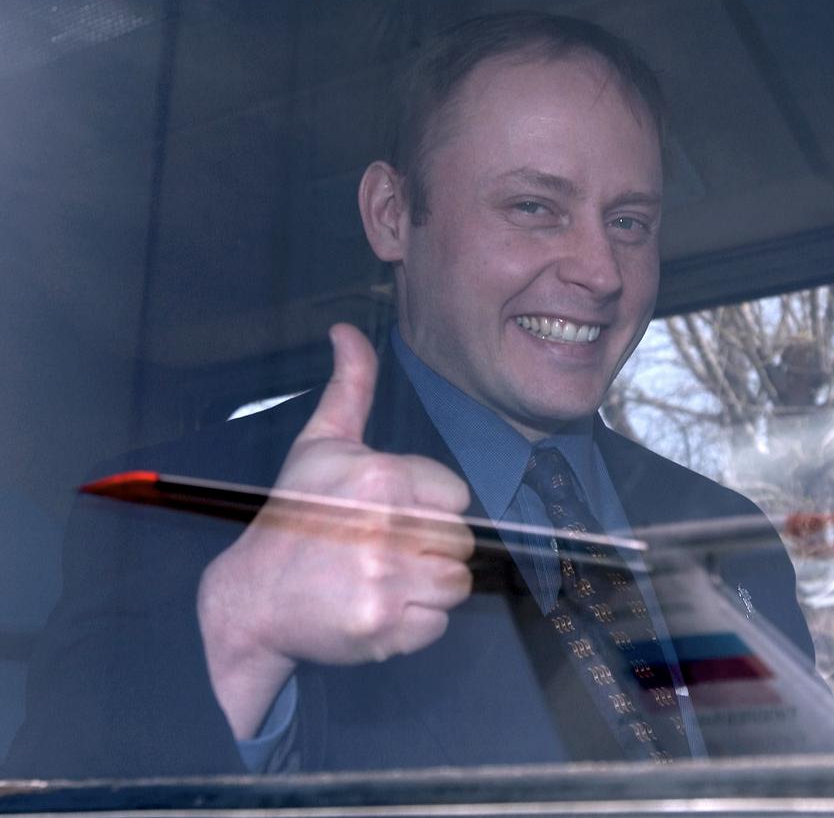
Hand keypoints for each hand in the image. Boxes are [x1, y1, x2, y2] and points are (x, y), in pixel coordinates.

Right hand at [196, 323, 474, 738]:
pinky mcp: (380, 628)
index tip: (389, 515)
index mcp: (379, 477)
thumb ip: (350, 387)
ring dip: (424, 589)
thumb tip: (346, 330)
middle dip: (429, 549)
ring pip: (455, 585)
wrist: (249, 598)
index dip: (429, 508)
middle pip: (460, 542)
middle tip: (381, 552)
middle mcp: (384, 526)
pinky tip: (372, 610)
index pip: (456, 496)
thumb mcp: (320, 444)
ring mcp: (382, 580)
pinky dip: (411, 627)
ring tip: (379, 580)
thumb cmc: (294, 517)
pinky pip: (436, 626)